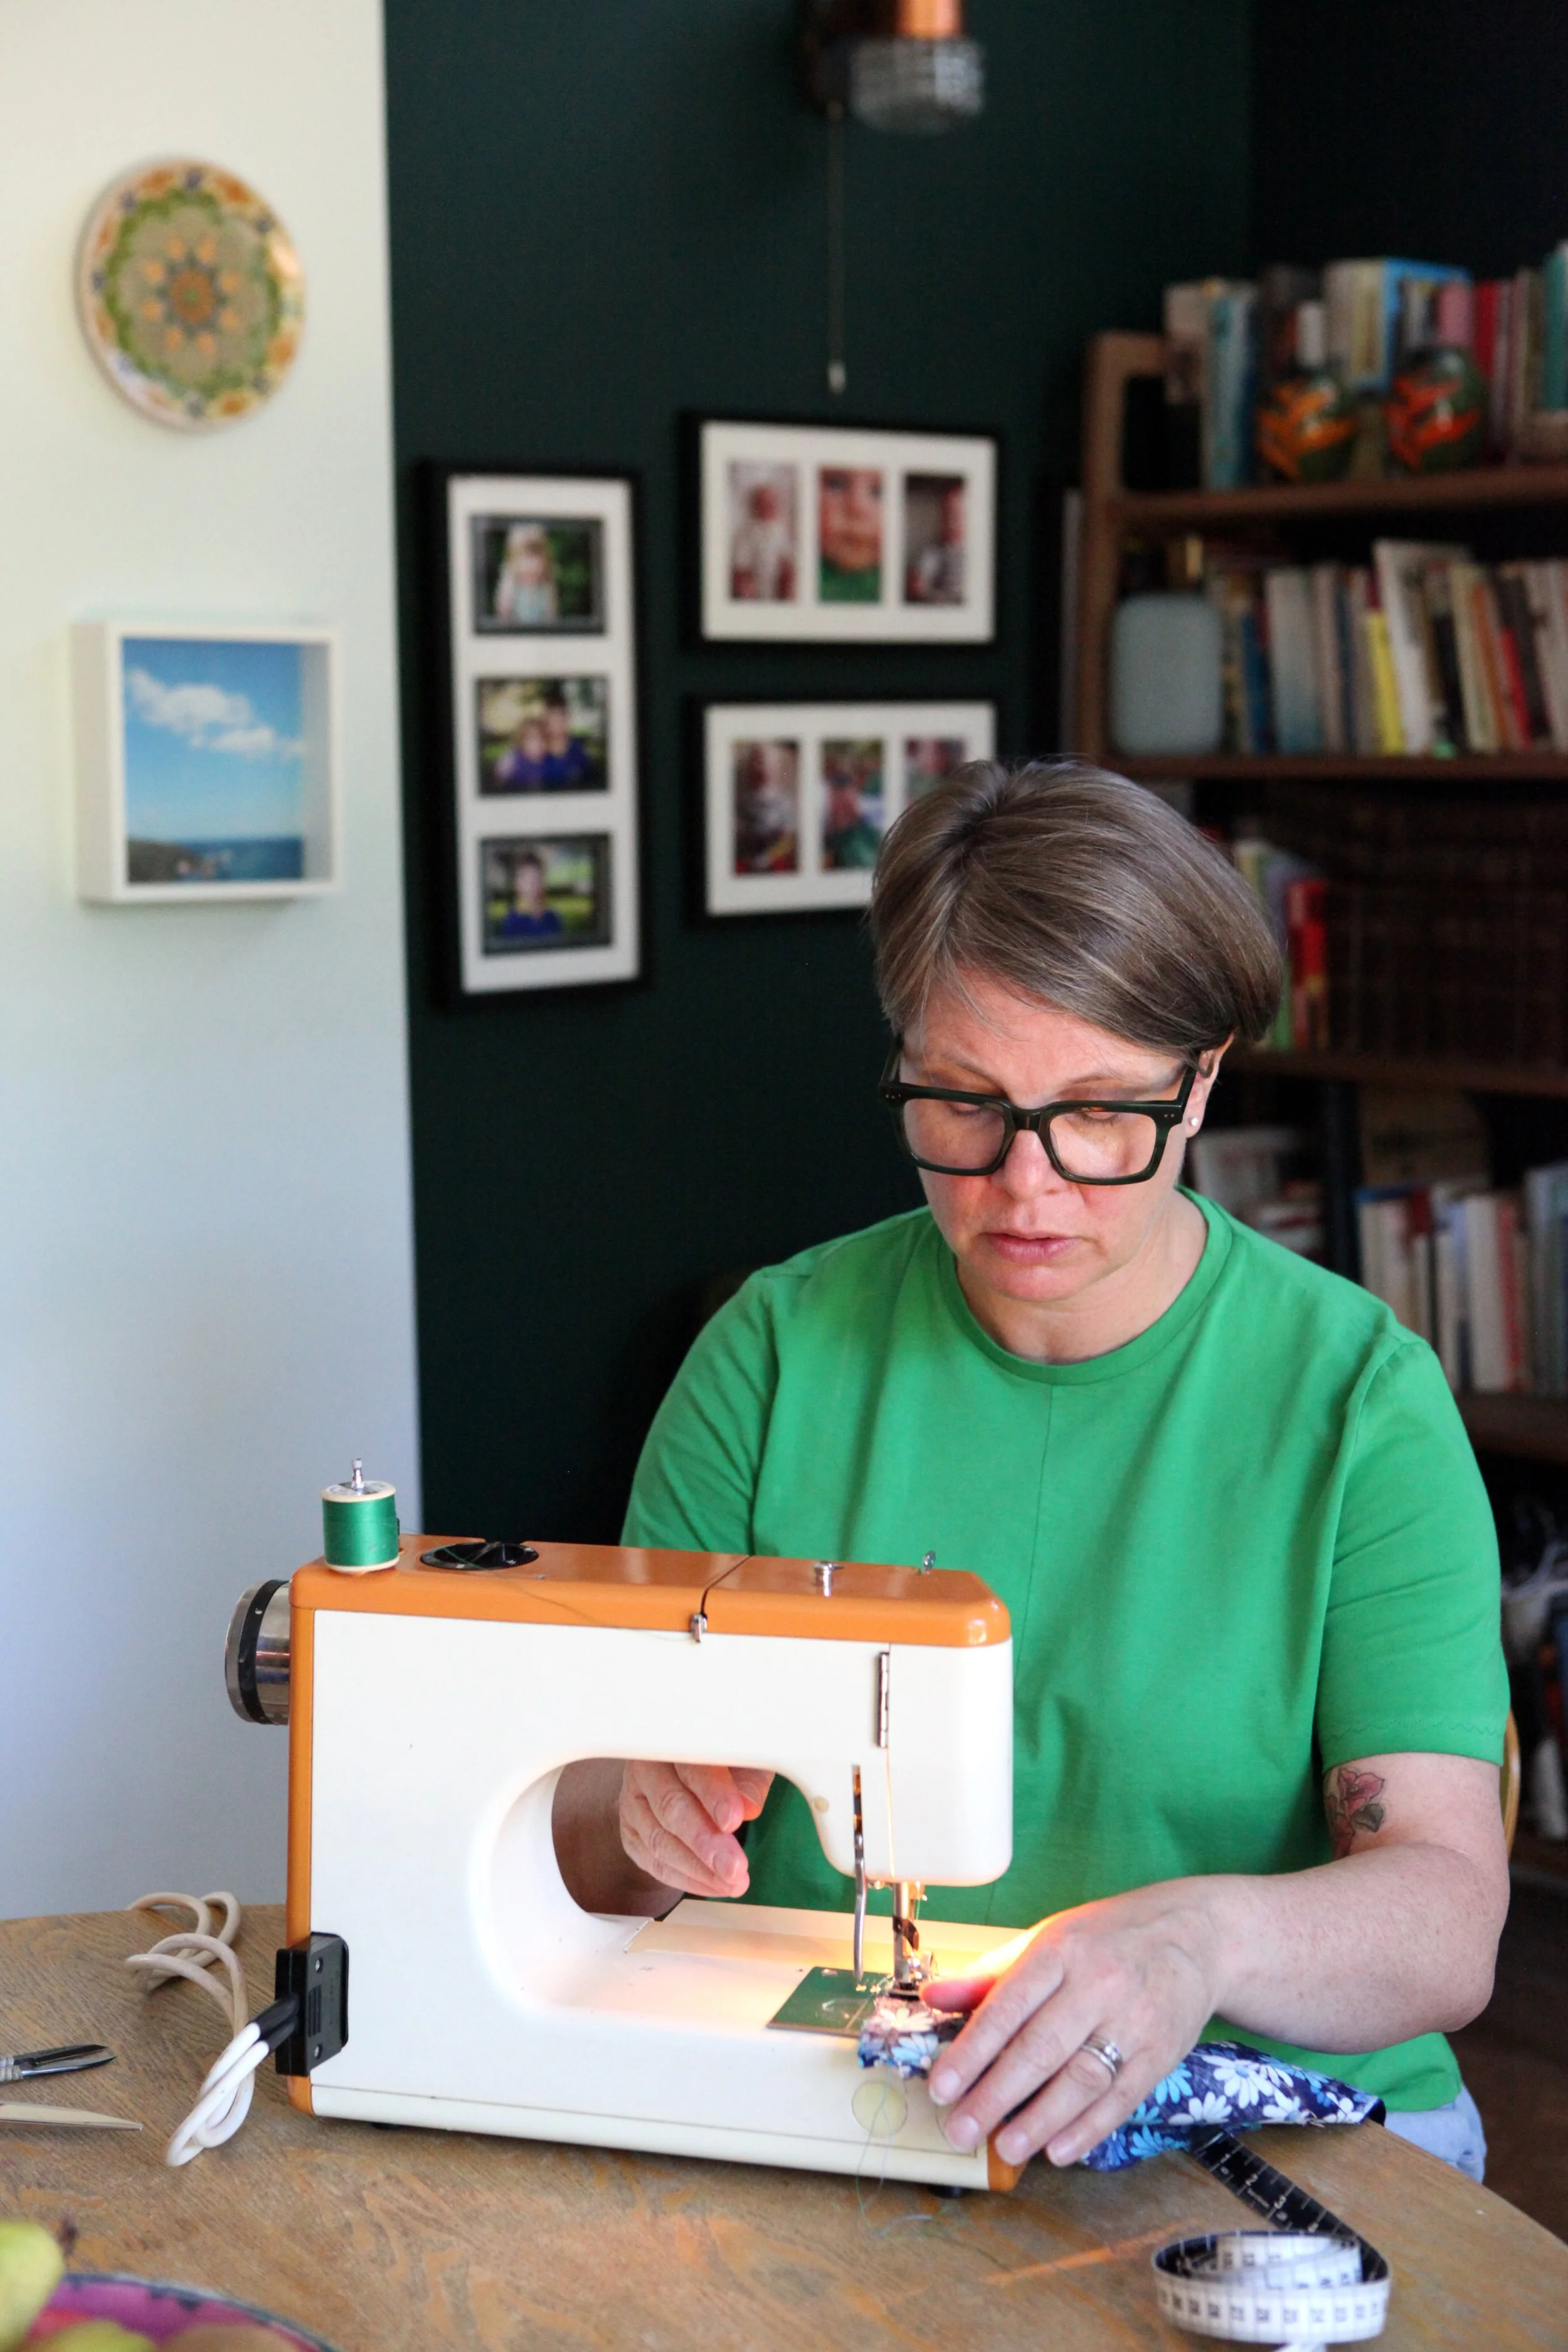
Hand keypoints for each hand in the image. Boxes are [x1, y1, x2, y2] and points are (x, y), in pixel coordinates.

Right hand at [617, 1762, 774, 1899]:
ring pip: (659, 1840)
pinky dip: (686, 1878)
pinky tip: (713, 1885)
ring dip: (698, 1868)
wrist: (690, 1770)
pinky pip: (653, 1862)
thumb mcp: (746, 1758)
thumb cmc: (724, 1760)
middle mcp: (646, 1768)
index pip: (691, 1766)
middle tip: (734, 1867)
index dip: (712, 1793)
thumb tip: (748, 1807)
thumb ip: (749, 1779)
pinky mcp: (632, 1832)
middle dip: (705, 1841)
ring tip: (733, 1882)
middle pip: (670, 1806)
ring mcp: (633, 1802)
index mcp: (675, 1738)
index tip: (733, 1819)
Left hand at [921, 1884, 1219, 2168]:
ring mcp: (1133, 2021)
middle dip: (995, 2096)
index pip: (1008, 2006)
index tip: (940, 2087)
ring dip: (1039, 2121)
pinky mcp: (1161, 2054)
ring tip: (1003, 2148)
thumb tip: (933, 1997)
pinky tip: (1058, 2151)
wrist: (1194, 1934)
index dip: (972, 2051)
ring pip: (1081, 2080)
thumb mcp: (1047, 1939)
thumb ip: (989, 1973)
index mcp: (1060, 1951)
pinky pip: (1121, 2099)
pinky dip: (1088, 2129)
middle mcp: (1097, 1985)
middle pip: (1040, 2049)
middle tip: (960, 2130)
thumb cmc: (1107, 1938)